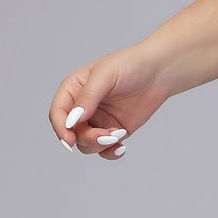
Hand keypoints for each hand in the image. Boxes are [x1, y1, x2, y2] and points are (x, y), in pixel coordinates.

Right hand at [49, 44, 171, 159]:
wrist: (159, 71)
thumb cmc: (130, 65)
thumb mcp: (105, 76)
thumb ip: (88, 97)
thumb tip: (72, 120)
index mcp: (74, 89)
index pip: (58, 112)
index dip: (60, 128)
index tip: (69, 140)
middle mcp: (82, 107)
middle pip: (72, 133)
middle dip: (87, 138)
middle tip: (108, 136)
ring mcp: (98, 120)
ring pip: (86, 143)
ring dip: (100, 145)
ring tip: (118, 135)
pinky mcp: (114, 130)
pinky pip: (104, 149)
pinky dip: (109, 152)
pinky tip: (121, 148)